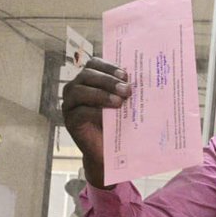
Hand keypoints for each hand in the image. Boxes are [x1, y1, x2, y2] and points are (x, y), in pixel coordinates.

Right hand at [61, 58, 130, 188]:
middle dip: (108, 81)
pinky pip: (79, 112)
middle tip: (127, 90)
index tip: (126, 75)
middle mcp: (75, 88)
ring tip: (119, 102)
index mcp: (88, 80)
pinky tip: (107, 115)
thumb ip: (126, 91)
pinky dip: (94, 111)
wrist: (109, 152)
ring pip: (79, 91)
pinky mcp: (70, 121)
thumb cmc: (118, 124)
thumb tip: (145, 79)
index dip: (109, 67)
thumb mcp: (123, 104)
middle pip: (87, 75)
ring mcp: (70, 104)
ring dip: (100, 94)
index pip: (94, 64)